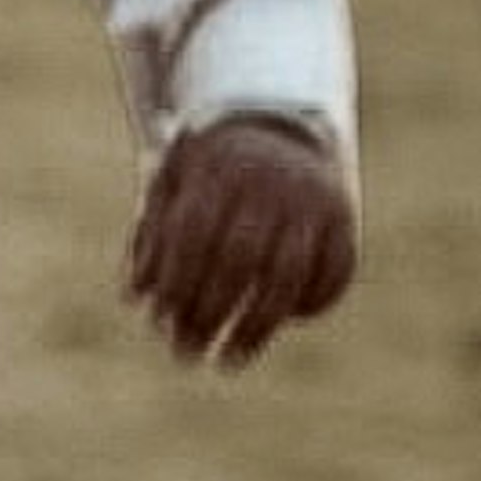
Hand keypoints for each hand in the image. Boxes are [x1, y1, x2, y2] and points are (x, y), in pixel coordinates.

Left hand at [126, 119, 357, 367]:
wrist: (282, 119)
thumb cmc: (213, 166)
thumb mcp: (175, 179)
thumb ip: (153, 230)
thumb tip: (135, 295)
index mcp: (217, 166)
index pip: (193, 234)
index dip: (175, 283)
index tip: (159, 324)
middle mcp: (268, 182)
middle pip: (238, 260)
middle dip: (208, 313)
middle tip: (186, 353)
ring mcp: (312, 200)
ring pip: (287, 276)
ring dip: (256, 328)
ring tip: (229, 362)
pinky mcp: (346, 218)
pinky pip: (336, 272)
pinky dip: (312, 304)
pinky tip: (284, 322)